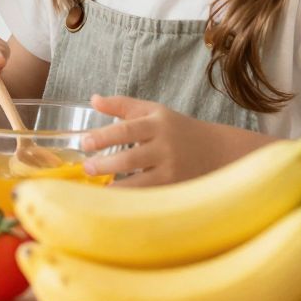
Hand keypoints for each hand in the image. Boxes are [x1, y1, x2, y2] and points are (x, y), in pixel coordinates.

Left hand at [76, 95, 266, 186]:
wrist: (215, 150)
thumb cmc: (175, 128)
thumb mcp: (153, 111)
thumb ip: (122, 105)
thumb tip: (93, 99)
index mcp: (156, 124)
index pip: (125, 129)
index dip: (103, 136)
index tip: (84, 143)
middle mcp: (165, 147)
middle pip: (130, 158)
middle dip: (105, 164)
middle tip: (86, 168)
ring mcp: (171, 170)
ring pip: (140, 182)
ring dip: (116, 187)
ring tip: (97, 189)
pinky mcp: (175, 188)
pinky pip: (150, 196)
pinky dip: (132, 199)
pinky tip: (115, 202)